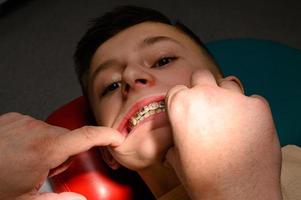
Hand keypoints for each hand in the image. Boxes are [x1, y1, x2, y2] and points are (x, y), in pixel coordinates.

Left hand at [0, 112, 123, 199]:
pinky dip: (33, 139)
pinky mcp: (13, 118)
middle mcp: (37, 130)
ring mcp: (24, 121)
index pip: (87, 136)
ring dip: (48, 147)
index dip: (107, 135)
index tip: (117, 137)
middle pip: (67, 138)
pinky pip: (34, 127)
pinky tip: (18, 152)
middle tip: (48, 171)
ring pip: (51, 132)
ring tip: (28, 163)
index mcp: (46, 150)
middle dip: (65, 153)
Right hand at [165, 69, 281, 198]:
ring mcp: (234, 98)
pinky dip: (248, 110)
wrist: (237, 195)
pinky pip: (251, 100)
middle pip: (201, 76)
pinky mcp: (258, 106)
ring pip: (227, 83)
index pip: (177, 89)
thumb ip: (175, 137)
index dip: (181, 100)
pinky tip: (246, 128)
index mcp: (181, 106)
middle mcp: (206, 95)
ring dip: (226, 96)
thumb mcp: (177, 157)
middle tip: (206, 107)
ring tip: (228, 117)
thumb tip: (178, 136)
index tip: (187, 109)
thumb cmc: (206, 179)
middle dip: (202, 88)